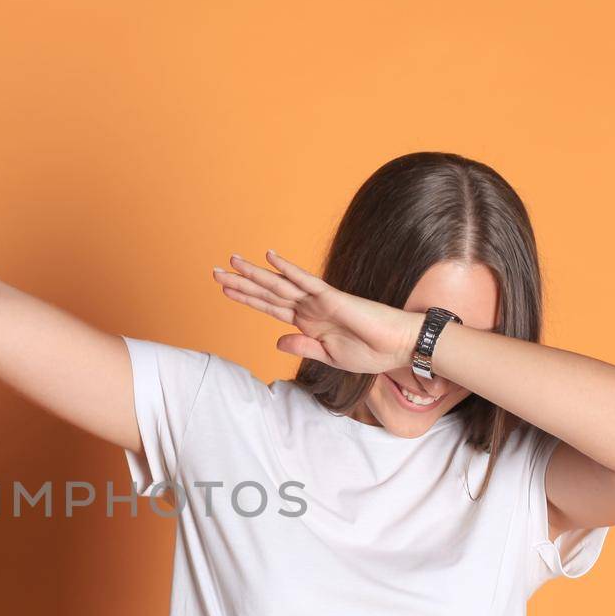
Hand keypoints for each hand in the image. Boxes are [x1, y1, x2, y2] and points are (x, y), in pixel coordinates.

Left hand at [212, 250, 420, 373]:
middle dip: (241, 283)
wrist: (399, 349)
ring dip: (255, 273)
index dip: (247, 298)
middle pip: (268, 293)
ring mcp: (319, 301)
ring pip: (280, 285)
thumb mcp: (329, 358)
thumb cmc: (370, 353)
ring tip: (232, 262)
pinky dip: (287, 269)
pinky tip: (269, 257)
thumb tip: (276, 341)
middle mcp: (309, 309)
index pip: (269, 308)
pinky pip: (306, 281)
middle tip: (215, 271)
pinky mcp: (332, 298)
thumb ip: (302, 347)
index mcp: (307, 324)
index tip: (225, 289)